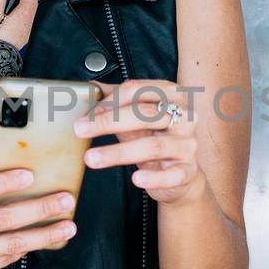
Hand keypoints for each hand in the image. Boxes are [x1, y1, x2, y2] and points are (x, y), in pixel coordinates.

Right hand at [0, 126, 79, 268]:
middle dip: (38, 209)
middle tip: (65, 200)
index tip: (30, 175)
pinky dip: (26, 249)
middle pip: (1, 218)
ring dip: (43, 235)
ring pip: (9, 244)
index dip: (3, 182)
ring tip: (68, 226)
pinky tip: (45, 240)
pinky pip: (4, 260)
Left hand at [73, 80, 205, 205]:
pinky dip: (154, 178)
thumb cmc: (155, 138)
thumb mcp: (135, 117)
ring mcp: (188, 144)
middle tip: (80, 130)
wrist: (179, 174)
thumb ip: (115, 102)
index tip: (85, 114)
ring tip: (92, 159)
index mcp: (171, 94)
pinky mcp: (188, 171)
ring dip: (118, 153)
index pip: (138, 90)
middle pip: (145, 115)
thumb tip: (89, 89)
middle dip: (109, 122)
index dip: (109, 101)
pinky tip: (136, 179)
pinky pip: (171, 175)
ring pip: (153, 146)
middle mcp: (185, 116)